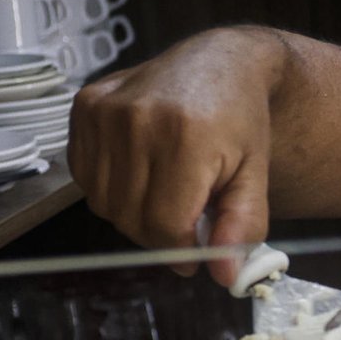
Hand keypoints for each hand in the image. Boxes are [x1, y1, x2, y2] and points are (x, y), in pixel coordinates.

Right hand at [71, 28, 291, 284]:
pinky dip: (110, 186)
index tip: (196, 250)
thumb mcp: (255, 174)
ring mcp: (105, 110)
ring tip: (165, 188)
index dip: (180, 248)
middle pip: (130, 218)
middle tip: (185, 216)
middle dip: (159, 231)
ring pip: (103, 203)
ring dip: (133, 210)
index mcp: (185, 136)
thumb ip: (242, 225)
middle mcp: (138, 119)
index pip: (163, 225)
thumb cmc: (239, 120)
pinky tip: (140, 168)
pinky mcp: (85, 106)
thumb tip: (225, 276)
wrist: (218, 63)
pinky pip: (85, 176)